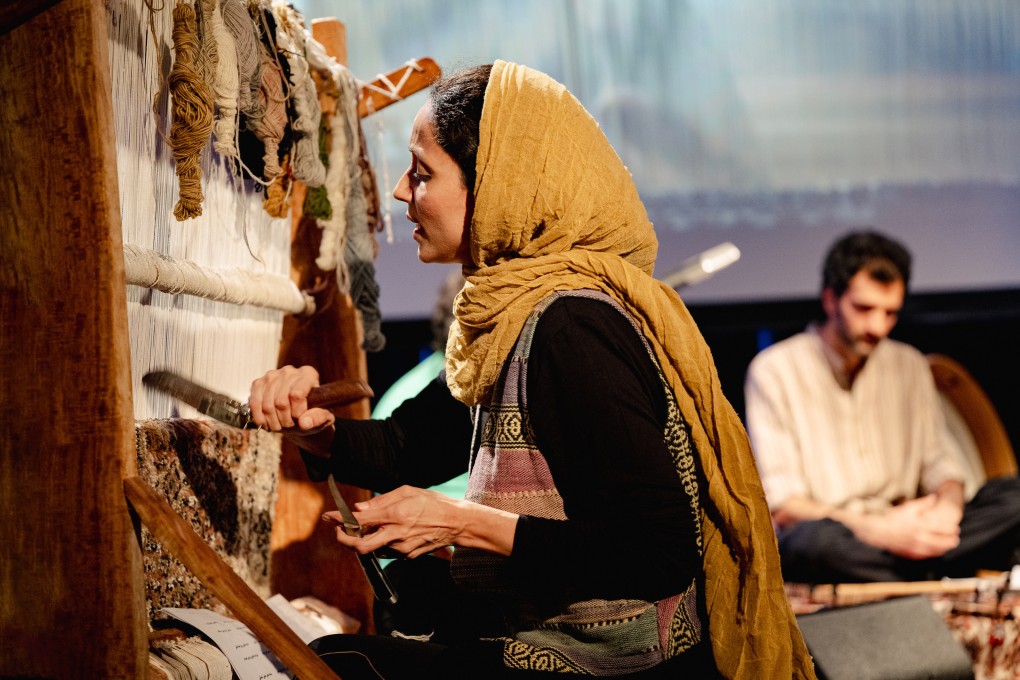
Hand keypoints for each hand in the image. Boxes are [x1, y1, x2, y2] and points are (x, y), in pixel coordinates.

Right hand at [248, 365, 334, 432]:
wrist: (299, 414)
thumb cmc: (313, 413)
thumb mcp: (323, 417)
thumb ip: (318, 418)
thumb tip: (304, 423)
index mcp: (308, 374)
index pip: (296, 395)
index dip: (297, 413)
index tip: (300, 419)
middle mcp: (289, 371)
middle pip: (281, 401)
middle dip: (285, 420)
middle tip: (289, 425)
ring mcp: (271, 376)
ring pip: (267, 405)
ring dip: (272, 422)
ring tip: (279, 426)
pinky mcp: (258, 383)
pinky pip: (254, 403)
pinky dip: (259, 418)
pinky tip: (266, 424)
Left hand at [322, 485, 517, 558]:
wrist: (457, 523)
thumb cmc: (433, 503)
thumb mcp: (407, 492)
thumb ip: (381, 501)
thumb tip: (360, 509)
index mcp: (395, 514)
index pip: (360, 521)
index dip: (340, 520)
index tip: (328, 517)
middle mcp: (396, 534)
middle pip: (360, 546)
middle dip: (344, 540)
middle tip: (340, 531)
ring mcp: (402, 548)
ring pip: (373, 549)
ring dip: (366, 540)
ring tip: (372, 527)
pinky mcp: (408, 556)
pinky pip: (388, 551)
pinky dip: (383, 542)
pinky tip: (392, 532)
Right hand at [857, 495, 960, 559]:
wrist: (878, 531)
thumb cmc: (893, 517)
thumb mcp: (908, 507)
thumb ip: (923, 503)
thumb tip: (935, 497)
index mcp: (922, 525)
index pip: (944, 529)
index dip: (952, 529)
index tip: (955, 528)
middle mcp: (921, 538)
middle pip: (944, 542)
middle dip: (951, 540)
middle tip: (955, 538)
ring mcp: (917, 547)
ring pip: (937, 551)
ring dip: (944, 548)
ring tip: (948, 545)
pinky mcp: (911, 553)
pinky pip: (927, 556)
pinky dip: (933, 553)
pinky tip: (935, 550)